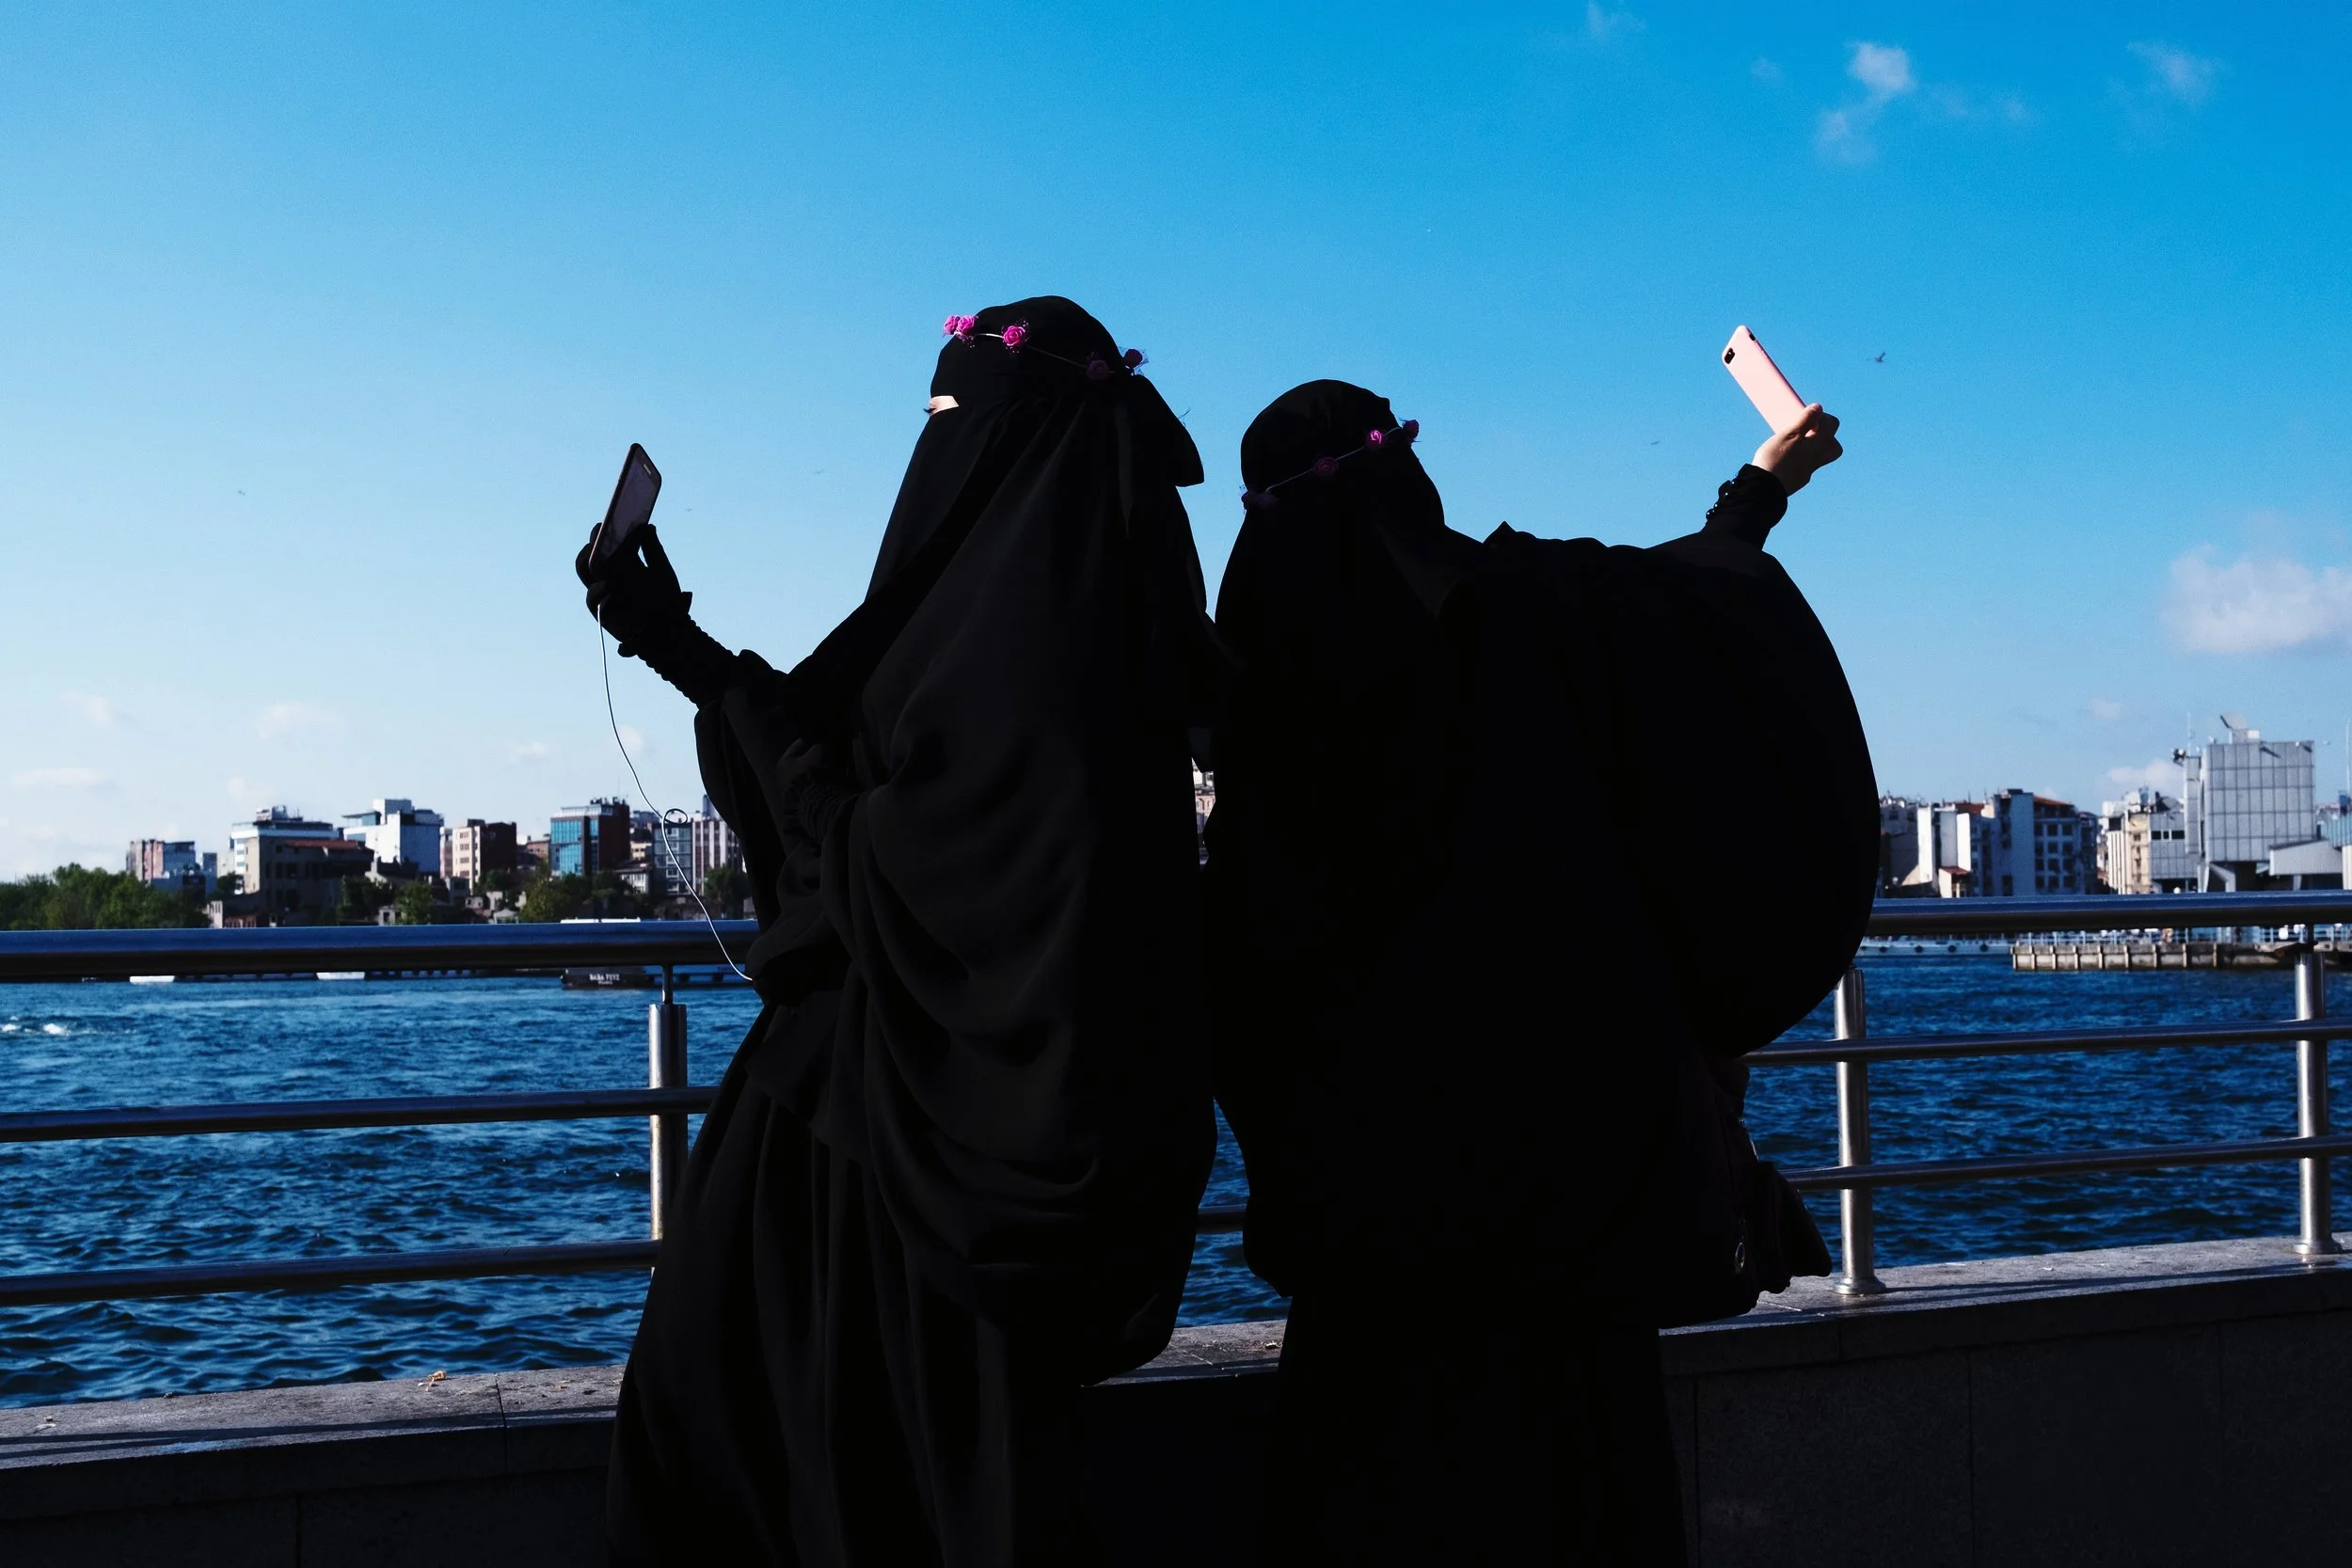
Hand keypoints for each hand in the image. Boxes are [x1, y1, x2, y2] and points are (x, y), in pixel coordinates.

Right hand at [578, 525, 692, 654]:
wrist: (671, 629)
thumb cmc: (666, 600)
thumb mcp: (661, 571)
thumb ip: (652, 549)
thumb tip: (647, 525)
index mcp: (623, 564)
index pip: (607, 544)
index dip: (604, 533)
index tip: (608, 520)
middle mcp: (610, 576)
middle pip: (592, 555)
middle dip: (594, 542)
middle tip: (600, 531)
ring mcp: (604, 593)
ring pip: (585, 572)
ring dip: (588, 560)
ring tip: (597, 552)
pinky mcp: (602, 612)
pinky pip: (591, 599)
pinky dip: (597, 591)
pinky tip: (607, 584)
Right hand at [1751, 404, 1842, 494]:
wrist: (1764, 488)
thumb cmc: (1776, 459)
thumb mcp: (1789, 434)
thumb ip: (1805, 420)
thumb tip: (1818, 408)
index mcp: (1819, 445)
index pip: (1832, 424)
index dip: (1822, 416)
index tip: (1807, 416)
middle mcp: (1818, 459)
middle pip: (1833, 445)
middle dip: (1824, 435)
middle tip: (1807, 432)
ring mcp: (1808, 471)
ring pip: (1819, 456)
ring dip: (1812, 447)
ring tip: (1794, 443)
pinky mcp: (1798, 479)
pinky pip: (1805, 466)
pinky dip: (1800, 459)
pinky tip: (1784, 457)